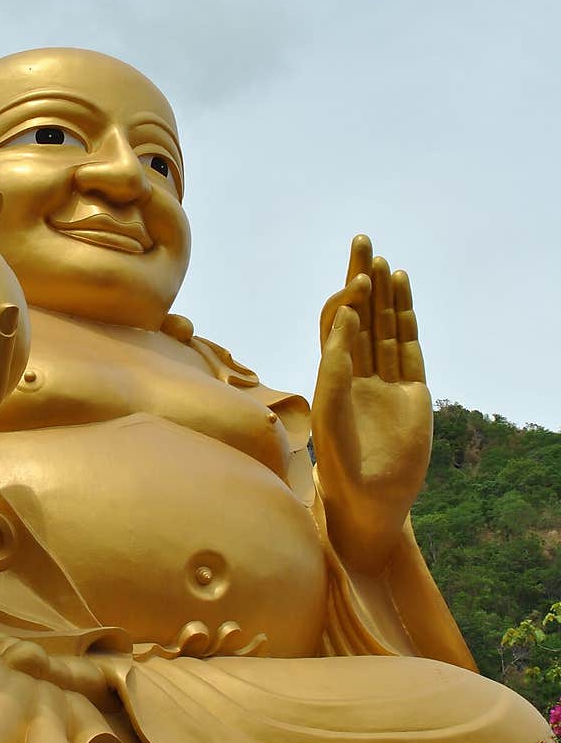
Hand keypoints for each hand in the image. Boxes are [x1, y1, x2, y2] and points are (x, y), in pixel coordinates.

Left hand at [312, 234, 432, 573]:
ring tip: (385, 263)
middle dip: (362, 282)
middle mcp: (357, 375)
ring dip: (385, 296)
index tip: (353, 280)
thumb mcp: (331, 413)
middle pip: (362, 317)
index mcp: (332, 378)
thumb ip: (335, 368)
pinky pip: (408, 349)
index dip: (345, 301)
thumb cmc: (341, 463)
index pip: (337, 327)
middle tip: (362, 243)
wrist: (369, 499)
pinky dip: (405, 322)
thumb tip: (344, 321)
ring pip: (385, 329)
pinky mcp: (411, 392)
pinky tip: (402, 296)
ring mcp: (385, 382)